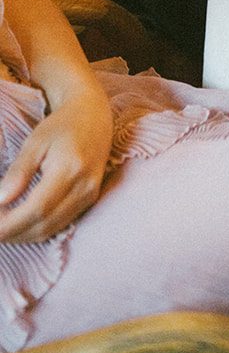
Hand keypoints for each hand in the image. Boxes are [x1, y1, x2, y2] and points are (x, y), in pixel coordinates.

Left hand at [0, 88, 112, 243]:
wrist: (94, 116)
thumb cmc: (62, 125)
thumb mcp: (35, 142)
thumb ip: (19, 171)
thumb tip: (0, 200)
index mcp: (70, 169)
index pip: (37, 209)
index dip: (11, 224)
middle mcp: (84, 187)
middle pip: (44, 225)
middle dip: (13, 234)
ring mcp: (90, 196)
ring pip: (51, 230)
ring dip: (23, 235)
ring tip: (2, 227)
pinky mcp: (90, 199)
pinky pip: (60, 224)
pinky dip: (37, 229)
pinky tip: (21, 222)